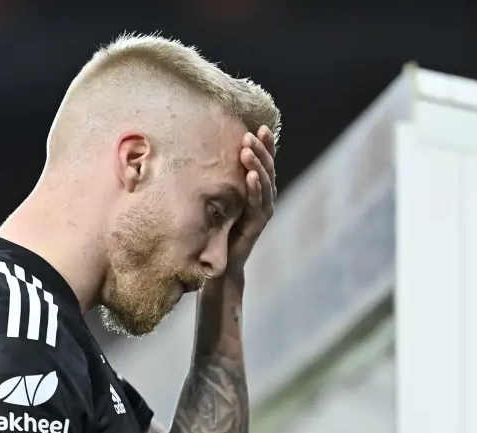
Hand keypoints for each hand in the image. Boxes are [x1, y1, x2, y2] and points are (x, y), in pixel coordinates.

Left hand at [224, 125, 277, 277]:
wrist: (221, 262)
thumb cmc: (219, 228)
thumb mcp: (221, 199)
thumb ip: (223, 182)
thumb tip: (209, 155)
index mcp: (258, 190)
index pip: (265, 163)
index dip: (265, 146)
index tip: (261, 127)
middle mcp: (264, 198)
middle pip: (267, 169)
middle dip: (260, 150)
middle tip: (251, 134)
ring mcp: (263, 211)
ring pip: (265, 183)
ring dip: (257, 165)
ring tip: (248, 150)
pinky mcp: (257, 224)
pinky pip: (257, 203)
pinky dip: (256, 188)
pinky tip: (252, 176)